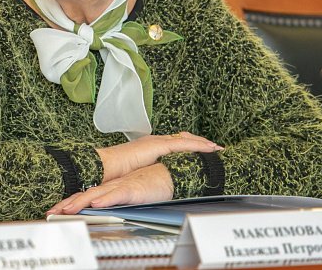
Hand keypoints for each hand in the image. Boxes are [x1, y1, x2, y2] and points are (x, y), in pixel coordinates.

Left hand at [47, 163, 174, 215]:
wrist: (167, 174)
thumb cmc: (150, 184)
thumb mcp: (128, 195)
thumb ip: (114, 200)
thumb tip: (101, 208)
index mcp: (109, 189)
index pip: (85, 196)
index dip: (70, 202)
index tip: (55, 210)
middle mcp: (111, 187)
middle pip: (85, 195)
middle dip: (67, 204)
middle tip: (52, 212)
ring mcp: (121, 187)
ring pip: (97, 195)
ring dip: (81, 202)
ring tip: (67, 209)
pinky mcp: (132, 189)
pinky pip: (117, 195)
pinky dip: (106, 199)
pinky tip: (96, 204)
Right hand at [97, 131, 221, 182]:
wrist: (105, 165)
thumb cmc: (114, 171)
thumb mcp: (134, 173)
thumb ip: (145, 174)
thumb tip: (152, 182)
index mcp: (150, 146)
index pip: (174, 144)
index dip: (188, 146)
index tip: (201, 150)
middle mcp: (155, 140)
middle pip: (183, 139)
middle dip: (199, 143)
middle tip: (215, 148)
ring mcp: (157, 141)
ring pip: (187, 140)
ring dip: (202, 144)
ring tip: (216, 148)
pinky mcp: (159, 145)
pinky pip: (184, 144)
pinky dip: (198, 146)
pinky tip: (208, 149)